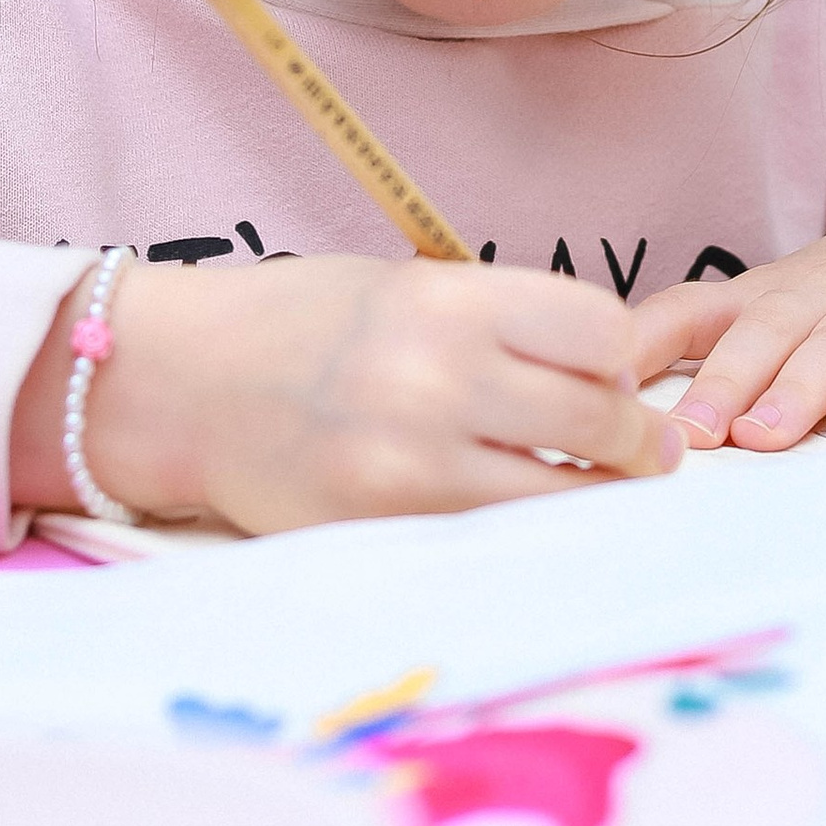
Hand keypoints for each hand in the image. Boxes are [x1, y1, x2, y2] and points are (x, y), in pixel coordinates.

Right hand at [12, 254, 681, 534]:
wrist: (178, 380)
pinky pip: (493, 537)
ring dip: (594, 494)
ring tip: (599, 489)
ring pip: (561, 493)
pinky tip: (520, 514)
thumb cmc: (297, 323)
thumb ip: (498, 324)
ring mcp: (409, 461)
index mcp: (448, 299)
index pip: (602, 332)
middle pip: (599, 416)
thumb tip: (609, 378)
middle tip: (647, 450)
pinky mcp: (382, 526)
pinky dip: (521, 528)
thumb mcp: (402, 288)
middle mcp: (438, 376)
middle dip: (636, 439)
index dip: (623, 360)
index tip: (618, 376)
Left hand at [630, 193, 825, 451]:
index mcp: (762, 297)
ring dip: (794, 393)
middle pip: (760, 334)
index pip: (689, 310)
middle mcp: (813, 297)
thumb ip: (716, 352)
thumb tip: (626, 415)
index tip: (602, 388)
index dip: (643, 345)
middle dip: (720, 385)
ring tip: (760, 438)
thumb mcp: (781, 309)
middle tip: (685, 436)